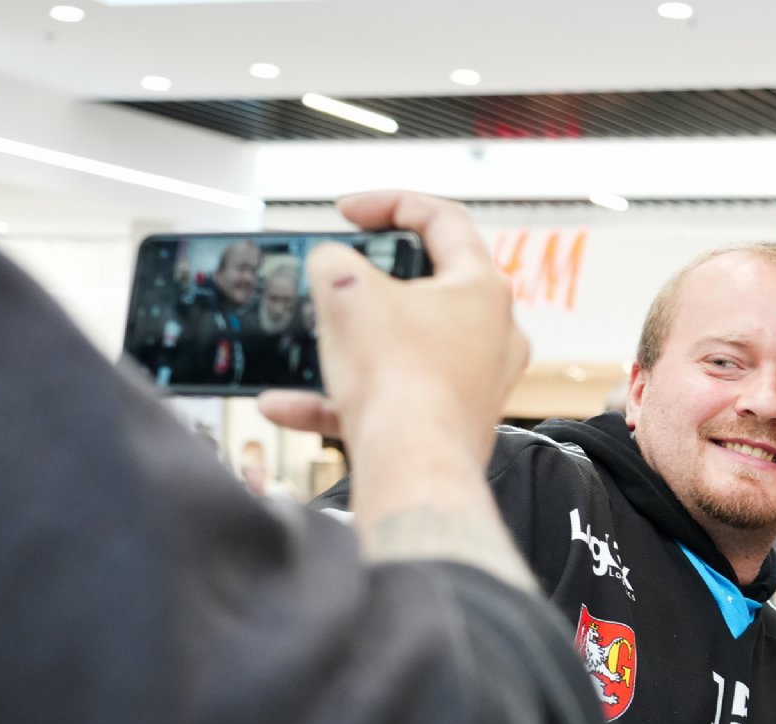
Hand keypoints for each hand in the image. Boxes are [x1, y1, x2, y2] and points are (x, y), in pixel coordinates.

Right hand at [259, 190, 528, 471]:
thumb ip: (333, 261)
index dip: (388, 203)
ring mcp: (474, 381)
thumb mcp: (345, 290)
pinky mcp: (449, 422)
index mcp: (481, 289)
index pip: (443, 220)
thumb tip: (331, 268)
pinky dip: (338, 398)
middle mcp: (491, 335)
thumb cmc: (401, 381)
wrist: (414, 468)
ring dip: (349, 343)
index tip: (349, 211)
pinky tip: (285, 404)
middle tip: (338, 277)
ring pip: (403, 347)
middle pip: (427, 287)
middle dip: (371, 282)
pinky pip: (389, 399)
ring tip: (313, 339)